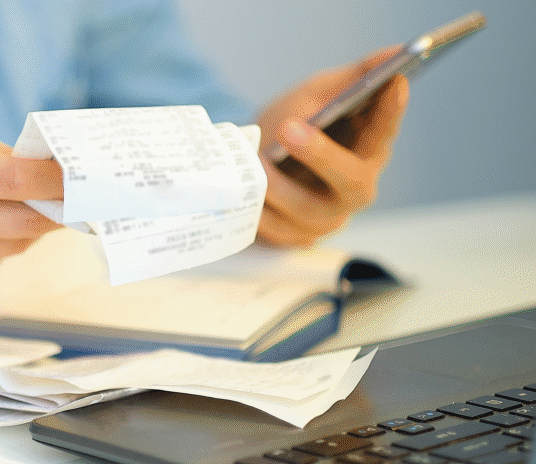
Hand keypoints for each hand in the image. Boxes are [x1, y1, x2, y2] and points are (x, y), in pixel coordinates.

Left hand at [255, 48, 409, 246]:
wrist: (254, 157)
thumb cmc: (293, 122)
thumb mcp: (318, 94)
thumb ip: (353, 77)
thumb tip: (394, 53)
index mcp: (368, 151)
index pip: (385, 132)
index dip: (391, 113)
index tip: (394, 85)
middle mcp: (354, 189)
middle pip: (352, 181)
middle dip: (321, 155)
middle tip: (288, 128)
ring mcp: (327, 217)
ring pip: (307, 209)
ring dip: (277, 185)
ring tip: (253, 160)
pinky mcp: (297, 236)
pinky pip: (279, 231)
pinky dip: (259, 212)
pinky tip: (244, 193)